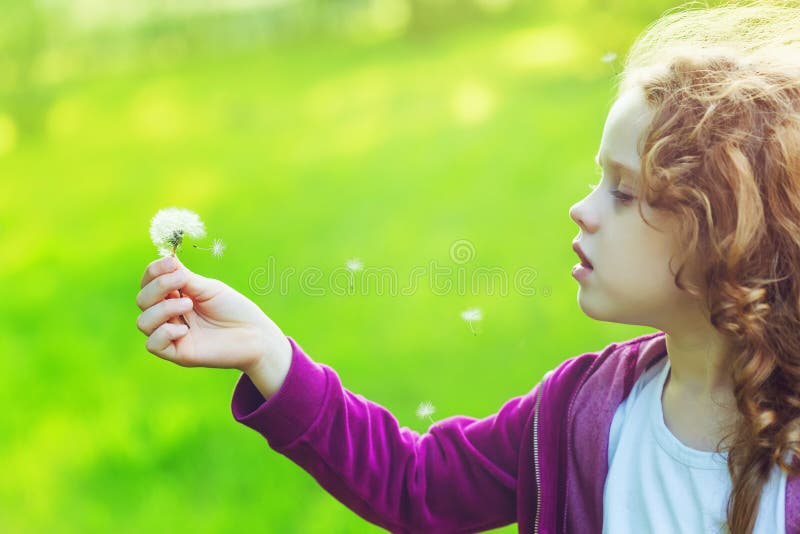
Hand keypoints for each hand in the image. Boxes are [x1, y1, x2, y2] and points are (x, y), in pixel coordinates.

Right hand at [135, 255, 289, 373]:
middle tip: (182, 283)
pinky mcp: (177, 353)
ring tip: (189, 305)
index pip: (149, 282)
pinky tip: (186, 330)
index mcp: (175, 296)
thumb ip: (184, 278)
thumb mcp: (208, 288)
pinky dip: (164, 333)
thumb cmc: (234, 309)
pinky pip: (152, 344)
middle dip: (158, 287)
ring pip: (143, 322)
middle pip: (142, 300)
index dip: (154, 271)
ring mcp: (171, 334)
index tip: (169, 262)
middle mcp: (169, 315)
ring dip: (163, 309)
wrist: (254, 334)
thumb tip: (166, 258)